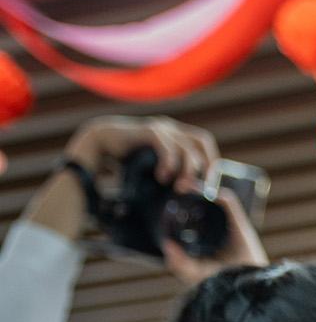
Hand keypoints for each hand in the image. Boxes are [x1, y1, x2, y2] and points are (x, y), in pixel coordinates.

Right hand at [65, 114, 217, 191]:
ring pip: (186, 147)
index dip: (211, 162)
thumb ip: (172, 173)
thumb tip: (188, 193)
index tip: (209, 184)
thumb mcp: (155, 168)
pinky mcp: (148, 130)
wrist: (97, 146)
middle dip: (204, 167)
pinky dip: (169, 163)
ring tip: (179, 188)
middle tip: (200, 189)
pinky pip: (168, 146)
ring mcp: (161, 128)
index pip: (205, 145)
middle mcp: (171, 128)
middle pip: (201, 143)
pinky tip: (162, 177)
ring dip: (187, 170)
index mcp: (176, 135)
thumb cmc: (127, 160)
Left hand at [162, 187, 268, 284]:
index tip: (174, 197)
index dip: (188, 202)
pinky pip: (230, 204)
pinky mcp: (241, 226)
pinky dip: (218, 195)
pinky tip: (205, 192)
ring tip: (184, 184)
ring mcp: (233, 227)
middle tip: (178, 185)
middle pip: (208, 203)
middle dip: (193, 190)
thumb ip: (179, 263)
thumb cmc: (222, 285)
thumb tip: (166, 245)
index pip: (200, 215)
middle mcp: (223, 230)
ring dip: (202, 188)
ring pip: (217, 199)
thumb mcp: (194, 273)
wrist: (241, 289)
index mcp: (213, 239)